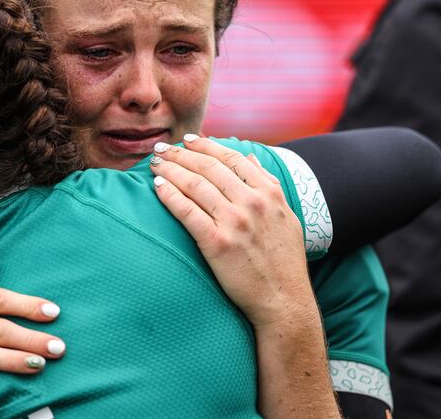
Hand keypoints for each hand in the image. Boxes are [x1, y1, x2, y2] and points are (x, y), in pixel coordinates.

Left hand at [149, 136, 317, 327]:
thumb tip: (251, 157)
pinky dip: (170, 195)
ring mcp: (235, 222)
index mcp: (269, 193)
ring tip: (154, 165)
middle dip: (181, 154)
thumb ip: (268, 183)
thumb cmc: (284, 260)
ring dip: (171, 170)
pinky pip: (187, 211)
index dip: (205, 146)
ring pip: (195, 185)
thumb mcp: (286, 216)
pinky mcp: (217, 243)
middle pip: (209, 168)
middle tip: (162, 149)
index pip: (231, 158)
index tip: (187, 140)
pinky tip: (158, 187)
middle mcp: (253, 203)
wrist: (283, 301)